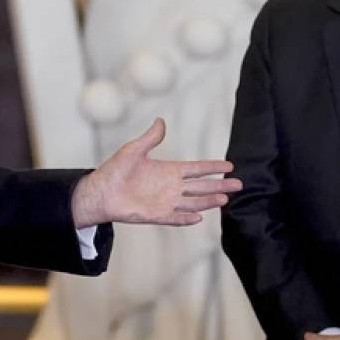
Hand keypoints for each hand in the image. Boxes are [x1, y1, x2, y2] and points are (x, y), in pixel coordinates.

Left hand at [70, 118, 240, 227]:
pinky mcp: (156, 215)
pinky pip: (175, 217)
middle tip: (239, 185)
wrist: (100, 191)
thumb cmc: (115, 170)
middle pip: (201, 187)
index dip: (213, 167)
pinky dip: (186, 218)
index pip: (197, 169)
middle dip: (220, 186)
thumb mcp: (133, 150)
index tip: (230, 166)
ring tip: (225, 199)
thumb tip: (160, 121)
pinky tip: (199, 217)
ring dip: (208, 202)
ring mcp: (165, 202)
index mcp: (169, 170)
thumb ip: (150, 138)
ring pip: (193, 202)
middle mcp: (171, 187)